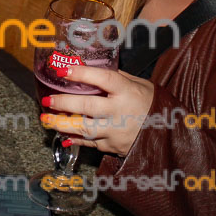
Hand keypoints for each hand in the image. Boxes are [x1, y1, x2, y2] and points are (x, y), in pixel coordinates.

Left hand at [39, 67, 154, 156]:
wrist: (170, 134)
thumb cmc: (151, 104)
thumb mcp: (139, 84)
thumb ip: (115, 78)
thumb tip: (86, 69)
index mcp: (129, 92)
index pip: (104, 80)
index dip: (82, 74)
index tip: (63, 70)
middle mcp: (121, 112)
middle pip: (89, 107)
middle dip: (64, 103)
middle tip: (47, 100)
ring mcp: (117, 132)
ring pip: (85, 129)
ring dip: (62, 124)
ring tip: (46, 120)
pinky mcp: (113, 147)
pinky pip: (90, 143)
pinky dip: (74, 138)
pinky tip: (61, 134)